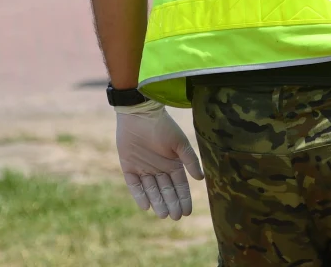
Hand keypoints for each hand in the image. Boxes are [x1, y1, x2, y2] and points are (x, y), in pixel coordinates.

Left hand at [115, 99, 203, 219]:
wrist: (140, 114)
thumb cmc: (163, 126)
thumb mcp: (180, 143)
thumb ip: (189, 160)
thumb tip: (200, 179)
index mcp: (173, 163)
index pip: (180, 185)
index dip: (184, 198)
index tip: (187, 212)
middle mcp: (159, 169)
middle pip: (166, 190)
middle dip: (172, 203)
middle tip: (176, 217)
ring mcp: (144, 169)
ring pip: (152, 190)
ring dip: (158, 202)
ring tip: (163, 215)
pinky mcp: (129, 167)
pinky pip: (134, 185)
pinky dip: (139, 195)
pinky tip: (146, 206)